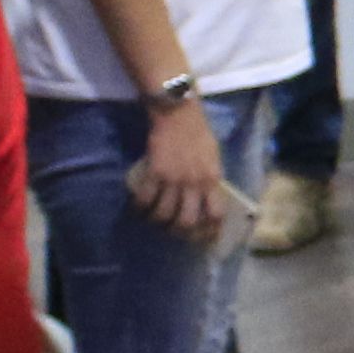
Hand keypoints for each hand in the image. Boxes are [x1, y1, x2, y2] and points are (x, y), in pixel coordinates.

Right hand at [134, 101, 231, 240]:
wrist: (178, 113)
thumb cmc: (199, 133)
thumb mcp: (214, 157)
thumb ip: (211, 178)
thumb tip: (209, 198)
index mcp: (212, 179)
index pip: (215, 214)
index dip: (209, 230)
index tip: (204, 238)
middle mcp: (193, 183)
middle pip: (186, 221)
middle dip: (179, 232)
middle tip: (173, 231)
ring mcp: (173, 179)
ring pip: (163, 214)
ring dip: (157, 221)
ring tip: (154, 220)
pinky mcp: (153, 172)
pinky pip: (145, 199)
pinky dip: (140, 207)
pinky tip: (138, 208)